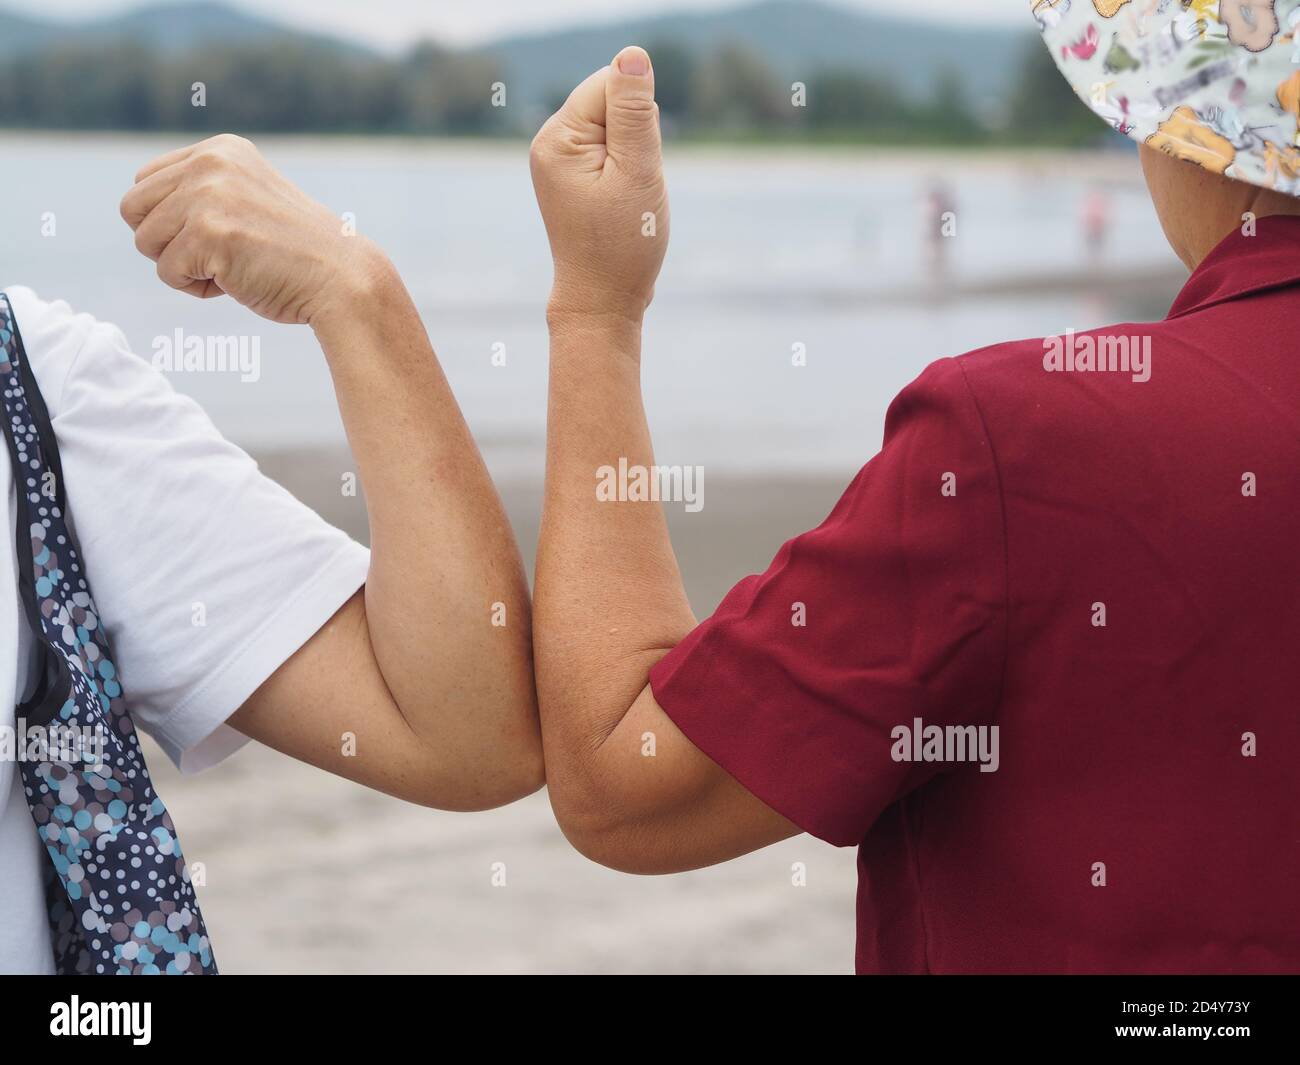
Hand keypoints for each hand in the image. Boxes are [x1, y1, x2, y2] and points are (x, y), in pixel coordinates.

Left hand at [120, 134, 390, 327]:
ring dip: (182, 267)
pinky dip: (196, 288)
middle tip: (215, 256)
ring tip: (230, 268)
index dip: (171, 221)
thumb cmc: (296, 253)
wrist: (342, 280)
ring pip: (145, 242)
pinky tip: (237, 281)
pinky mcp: (207, 233)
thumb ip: (200, 192)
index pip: (145, 182)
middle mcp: (210, 163)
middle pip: (133, 209)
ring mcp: (207, 196)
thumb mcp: (246, 200)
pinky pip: (167, 273)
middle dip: (166, 242)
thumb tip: (135, 209)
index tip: (218, 236)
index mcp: (220, 150)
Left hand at [530, 46, 668, 323]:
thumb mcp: (638, 173)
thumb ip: (636, 112)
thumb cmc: (623, 245)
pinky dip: (629, 170)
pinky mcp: (574, 174)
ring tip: (627, 199)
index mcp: (557, 139)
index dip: (640, 123)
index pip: (611, 85)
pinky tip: (622, 202)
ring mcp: (559, 159)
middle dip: (638, 139)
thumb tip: (632, 56)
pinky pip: (614, 149)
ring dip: (636, 157)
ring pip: (618, 127)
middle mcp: (549, 142)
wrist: (603, 302)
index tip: (634, 170)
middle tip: (632, 189)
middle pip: (613, 102)